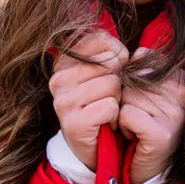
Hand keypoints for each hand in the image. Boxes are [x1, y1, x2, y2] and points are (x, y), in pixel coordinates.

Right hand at [49, 31, 127, 171]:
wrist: (96, 145)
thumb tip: (126, 53)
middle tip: (107, 97)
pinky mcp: (73, 123)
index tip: (114, 69)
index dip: (117, 53)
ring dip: (117, 99)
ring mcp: (63, 102)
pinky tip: (105, 123)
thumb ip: (112, 53)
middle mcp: (58, 79)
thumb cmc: (102, 102)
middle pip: (109, 63)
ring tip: (105, 109)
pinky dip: (115, 116)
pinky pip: (110, 107)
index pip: (99, 38)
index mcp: (63, 61)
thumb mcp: (105, 71)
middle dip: (118, 80)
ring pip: (112, 84)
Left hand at [119, 48, 184, 183]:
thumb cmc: (144, 122)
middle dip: (128, 98)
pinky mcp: (161, 134)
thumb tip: (139, 51)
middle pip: (134, 80)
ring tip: (138, 126)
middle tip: (139, 116)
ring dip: (125, 113)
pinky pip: (127, 114)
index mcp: (182, 80)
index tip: (144, 99)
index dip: (135, 81)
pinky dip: (124, 125)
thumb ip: (145, 67)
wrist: (149, 166)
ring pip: (128, 97)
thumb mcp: (146, 91)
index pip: (145, 61)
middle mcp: (183, 95)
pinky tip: (135, 136)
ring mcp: (174, 115)